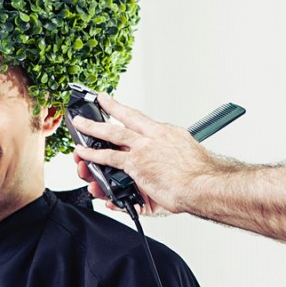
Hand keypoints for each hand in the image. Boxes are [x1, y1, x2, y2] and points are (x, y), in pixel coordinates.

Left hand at [72, 94, 213, 215]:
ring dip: (94, 129)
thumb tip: (166, 160)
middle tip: (97, 101)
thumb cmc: (200, 175)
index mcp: (167, 133)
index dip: (126, 110)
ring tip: (81, 125)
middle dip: (109, 109)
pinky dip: (94, 157)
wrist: (203, 185)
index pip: (141, 119)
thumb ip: (171, 154)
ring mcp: (143, 150)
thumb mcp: (186, 155)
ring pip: (112, 135)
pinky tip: (83, 154)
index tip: (115, 103)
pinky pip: (109, 159)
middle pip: (125, 119)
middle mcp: (154, 137)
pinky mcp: (135, 165)